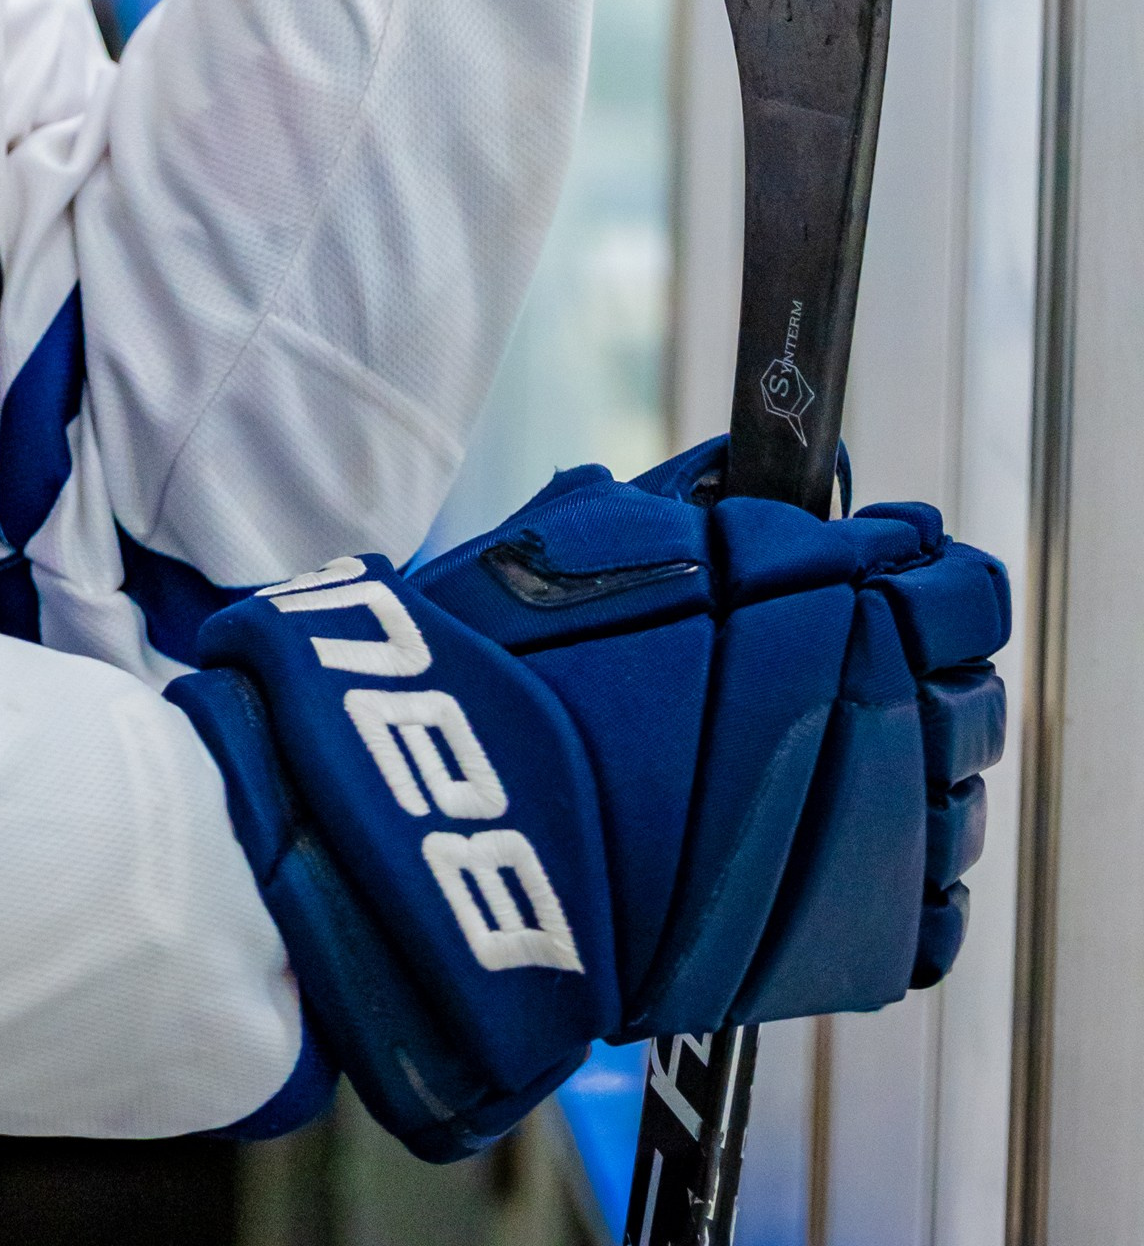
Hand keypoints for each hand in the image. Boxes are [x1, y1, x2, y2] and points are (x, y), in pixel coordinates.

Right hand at [168, 445, 1011, 1163]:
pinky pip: (927, 908)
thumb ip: (696, 503)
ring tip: (832, 753)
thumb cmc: (490, 675)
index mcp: (812, 614)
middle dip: (924, 661)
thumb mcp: (584, 544)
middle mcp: (861, 729)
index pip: (949, 583)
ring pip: (958, 796)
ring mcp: (862, 846)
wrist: (435, 841)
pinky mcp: (836, 946)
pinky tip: (834, 843)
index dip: (924, 566)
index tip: (894, 560)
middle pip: (970, 688)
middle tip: (853, 653)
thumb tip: (783, 461)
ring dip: (917, 765)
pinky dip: (902, 875)